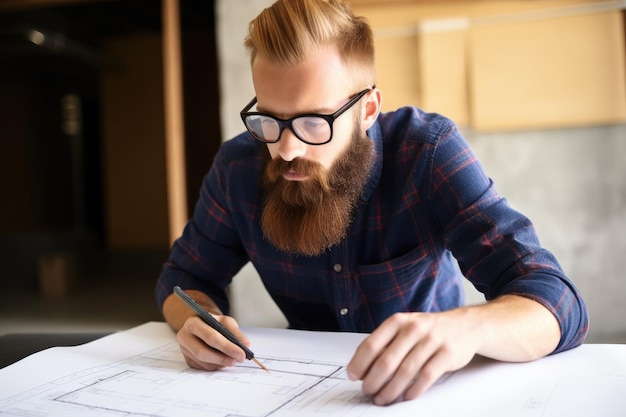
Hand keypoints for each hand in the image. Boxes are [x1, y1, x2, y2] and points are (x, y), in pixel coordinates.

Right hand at [176, 314, 250, 370]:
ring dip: (221, 363)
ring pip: (203, 362)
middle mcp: (184, 336)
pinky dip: (216, 366)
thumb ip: (236, 333)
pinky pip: (203, 367)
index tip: (241, 353)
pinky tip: (224, 361)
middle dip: (223, 358)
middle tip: (238, 359)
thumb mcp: (226, 322)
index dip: (227, 347)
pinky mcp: (187, 360)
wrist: (203, 325)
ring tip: (233, 360)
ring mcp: (184, 349)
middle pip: (202, 352)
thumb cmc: (214, 323)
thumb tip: (246, 345)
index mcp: (193, 323)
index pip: (210, 337)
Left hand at [346, 310, 479, 405]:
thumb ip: (384, 344)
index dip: (359, 363)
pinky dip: (414, 390)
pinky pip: (426, 377)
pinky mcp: (447, 354)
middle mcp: (413, 328)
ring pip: (405, 372)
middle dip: (373, 381)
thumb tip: (360, 367)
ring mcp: (431, 340)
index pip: (371, 344)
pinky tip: (406, 396)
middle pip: (386, 361)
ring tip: (382, 399)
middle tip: (367, 392)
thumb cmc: (427, 330)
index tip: (353, 376)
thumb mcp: (404, 328)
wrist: (464, 326)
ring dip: (391, 390)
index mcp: (397, 321)